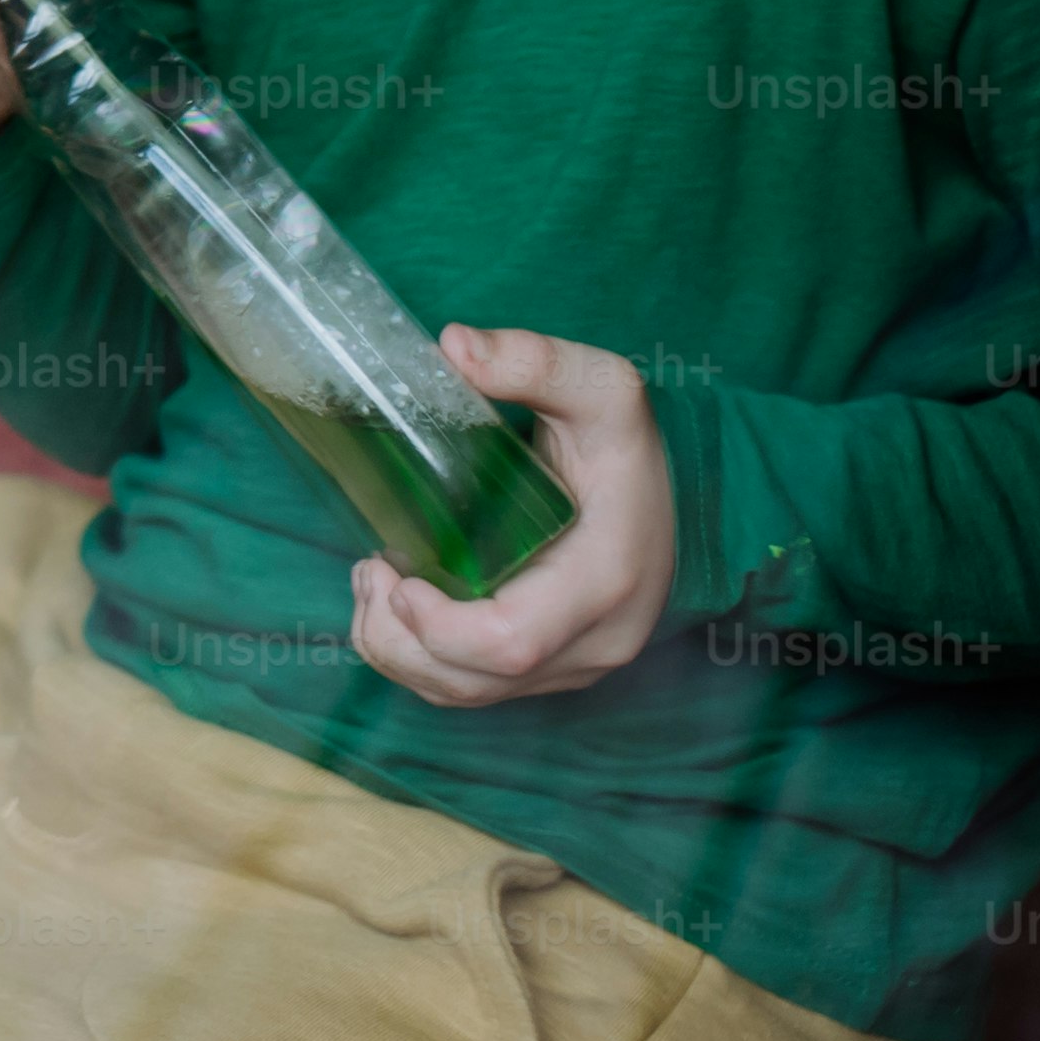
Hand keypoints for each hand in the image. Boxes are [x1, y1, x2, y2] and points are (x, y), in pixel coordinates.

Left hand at [345, 328, 677, 706]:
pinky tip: (397, 608)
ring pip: (466, 695)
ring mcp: (575, 665)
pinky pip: (475, 689)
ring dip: (399, 653)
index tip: (394, 575)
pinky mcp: (553, 670)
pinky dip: (421, 660)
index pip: (512, 643)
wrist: (672, 495)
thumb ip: (536, 363)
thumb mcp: (601, 388)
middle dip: (398, 639)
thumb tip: (454, 345)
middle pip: (476, 681)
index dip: (438, 626)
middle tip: (368, 571)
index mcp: (605, 581)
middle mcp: (595, 641)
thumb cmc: (627, 446)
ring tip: (371, 585)